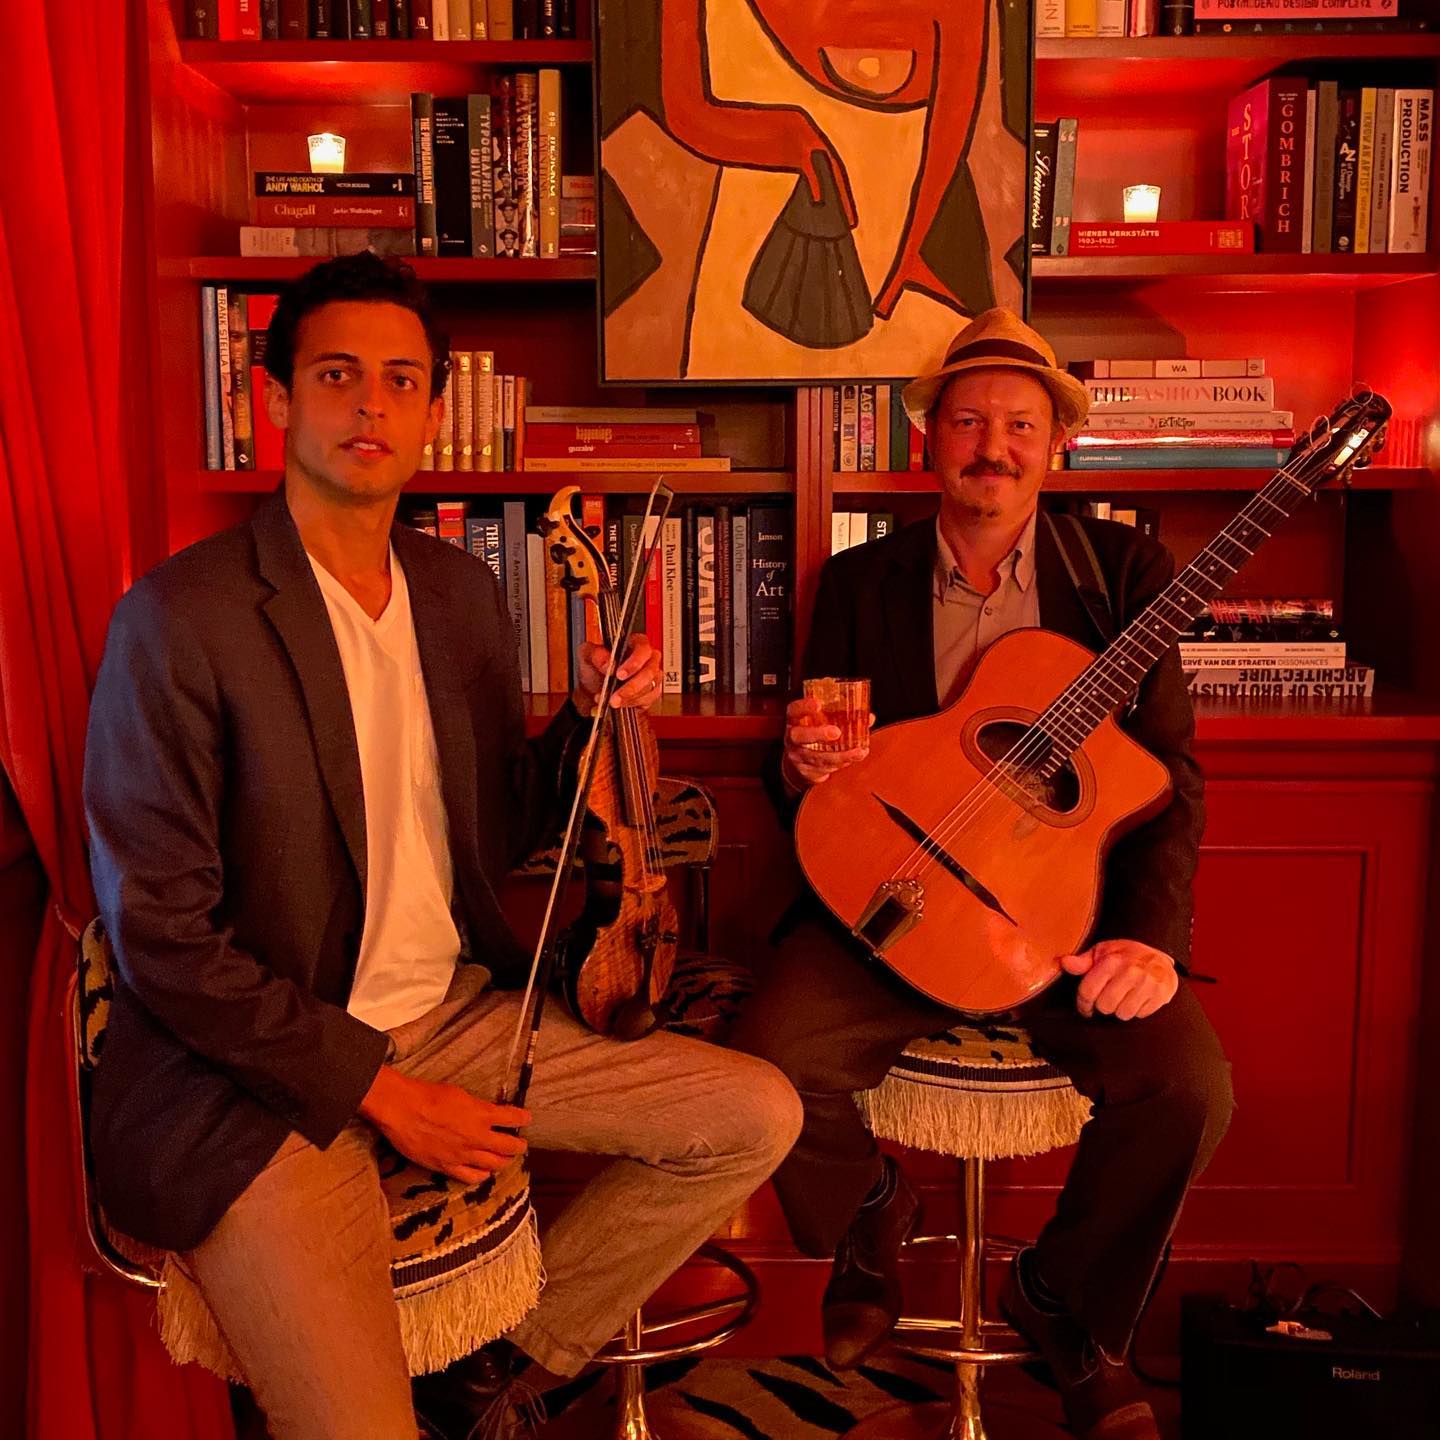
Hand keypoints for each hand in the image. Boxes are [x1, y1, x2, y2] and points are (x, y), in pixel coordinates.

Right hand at [358, 1066, 529, 1182]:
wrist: (403, 1110)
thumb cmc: (428, 1096)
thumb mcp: (460, 1094)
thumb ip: (477, 1107)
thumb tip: (485, 1112)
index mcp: (482, 1114)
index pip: (513, 1118)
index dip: (523, 1118)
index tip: (526, 1118)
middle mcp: (477, 1137)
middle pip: (509, 1147)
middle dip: (518, 1146)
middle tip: (521, 1144)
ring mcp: (463, 1154)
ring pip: (494, 1164)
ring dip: (504, 1161)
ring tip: (506, 1159)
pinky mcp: (447, 1166)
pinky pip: (472, 1177)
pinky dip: (482, 1175)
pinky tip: (485, 1172)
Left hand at [574, 634, 662, 714]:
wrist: (592, 687)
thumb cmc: (595, 667)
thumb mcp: (588, 654)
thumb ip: (596, 655)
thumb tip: (608, 663)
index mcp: (636, 643)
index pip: (643, 649)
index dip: (634, 663)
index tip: (619, 675)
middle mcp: (648, 659)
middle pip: (649, 672)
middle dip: (631, 687)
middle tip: (615, 696)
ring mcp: (652, 676)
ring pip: (649, 688)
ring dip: (629, 698)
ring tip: (612, 701)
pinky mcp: (651, 692)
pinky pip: (647, 700)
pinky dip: (631, 704)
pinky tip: (620, 703)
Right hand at [780, 695, 873, 792]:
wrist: (800, 763)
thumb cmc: (814, 735)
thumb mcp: (820, 722)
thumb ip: (841, 716)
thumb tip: (868, 718)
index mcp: (795, 720)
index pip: (794, 710)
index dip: (804, 706)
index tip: (818, 704)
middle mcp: (793, 738)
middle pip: (800, 736)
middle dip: (818, 734)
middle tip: (836, 732)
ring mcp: (799, 756)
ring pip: (817, 757)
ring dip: (840, 755)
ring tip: (859, 752)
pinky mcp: (807, 771)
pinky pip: (824, 769)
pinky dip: (841, 763)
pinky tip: (853, 758)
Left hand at [1060, 940, 1178, 1020]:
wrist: (1160, 955)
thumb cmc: (1126, 955)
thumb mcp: (1103, 952)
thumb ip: (1082, 962)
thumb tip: (1064, 962)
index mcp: (1113, 961)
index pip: (1088, 992)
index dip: (1083, 1004)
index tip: (1085, 1007)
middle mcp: (1132, 972)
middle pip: (1105, 1006)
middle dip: (1103, 1005)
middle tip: (1108, 997)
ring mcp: (1148, 984)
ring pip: (1123, 1014)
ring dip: (1120, 1009)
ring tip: (1124, 996)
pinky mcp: (1161, 995)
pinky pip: (1140, 1015)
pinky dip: (1137, 1010)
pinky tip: (1138, 998)